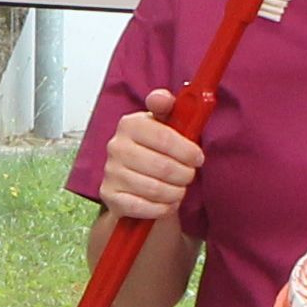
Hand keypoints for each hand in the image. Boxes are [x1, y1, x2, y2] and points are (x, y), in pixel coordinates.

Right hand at [94, 90, 201, 222]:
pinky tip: (166, 203)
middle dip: (184, 175)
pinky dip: (161, 208)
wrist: (134, 183)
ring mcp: (110, 172)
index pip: (164, 137)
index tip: (198, 158)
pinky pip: (142, 207)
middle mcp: (116, 146)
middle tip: (189, 175)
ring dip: (175, 193)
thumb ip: (168, 108)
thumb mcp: (164, 125)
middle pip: (163, 166)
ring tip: (178, 189)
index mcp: (130, 124)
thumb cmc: (156, 151)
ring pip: (155, 189)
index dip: (186, 150)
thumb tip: (163, 98)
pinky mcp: (109, 196)